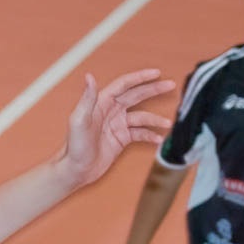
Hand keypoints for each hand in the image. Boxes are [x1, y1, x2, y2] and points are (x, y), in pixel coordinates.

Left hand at [58, 70, 173, 187]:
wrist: (76, 170)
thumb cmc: (74, 146)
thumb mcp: (79, 120)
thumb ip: (87, 98)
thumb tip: (89, 77)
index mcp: (101, 102)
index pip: (124, 85)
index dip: (140, 77)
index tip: (156, 73)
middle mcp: (111, 111)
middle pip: (136, 96)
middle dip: (154, 90)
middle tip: (170, 85)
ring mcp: (117, 125)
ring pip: (141, 117)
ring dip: (155, 119)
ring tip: (167, 123)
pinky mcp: (121, 139)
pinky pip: (140, 133)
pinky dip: (150, 135)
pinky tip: (158, 139)